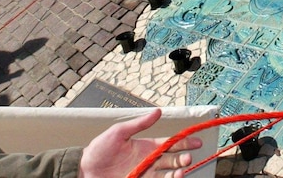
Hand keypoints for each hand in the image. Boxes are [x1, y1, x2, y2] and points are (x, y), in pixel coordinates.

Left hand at [78, 109, 201, 177]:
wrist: (85, 169)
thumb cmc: (99, 149)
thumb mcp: (119, 132)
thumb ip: (139, 124)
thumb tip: (157, 112)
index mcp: (146, 146)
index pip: (170, 144)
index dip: (184, 142)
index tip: (196, 141)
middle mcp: (149, 160)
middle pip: (172, 159)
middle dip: (183, 158)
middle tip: (188, 156)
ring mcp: (145, 173)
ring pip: (168, 173)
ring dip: (177, 171)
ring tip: (182, 169)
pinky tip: (173, 176)